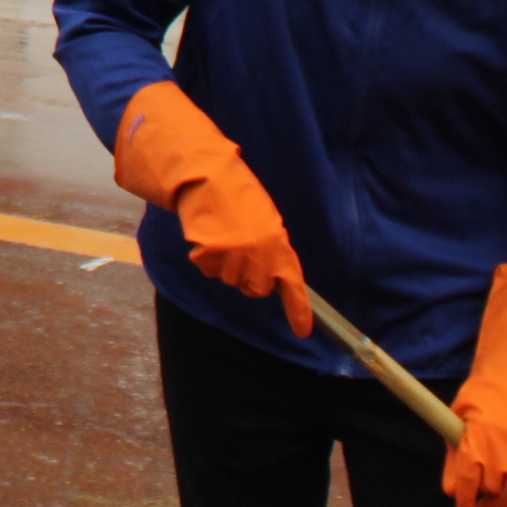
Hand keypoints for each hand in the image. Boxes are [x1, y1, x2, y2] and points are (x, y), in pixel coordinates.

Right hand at [111, 81, 311, 336]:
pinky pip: (207, 269)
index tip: (302, 332)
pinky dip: (204, 257)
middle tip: (240, 249)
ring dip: (224, 264)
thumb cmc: (236, 193)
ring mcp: (234, 255)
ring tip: (221, 234)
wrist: (207, 174)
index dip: (298, 310)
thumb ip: (271, 247)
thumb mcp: (264, 218)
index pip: (293, 283)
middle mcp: (259, 254)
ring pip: (229, 280)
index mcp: (278, 242)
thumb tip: (270, 274)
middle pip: (256, 288)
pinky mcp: (209, 254)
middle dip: (249, 276)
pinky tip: (206, 234)